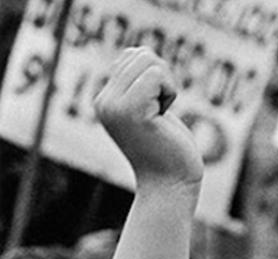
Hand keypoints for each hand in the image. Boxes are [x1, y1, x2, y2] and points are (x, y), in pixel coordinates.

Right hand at [94, 48, 201, 187]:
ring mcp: (114, 106)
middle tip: (162, 110)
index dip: (157, 74)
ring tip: (161, 114)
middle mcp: (104, 102)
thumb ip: (142, 85)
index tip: (158, 106)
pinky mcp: (131, 112)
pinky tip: (164, 117)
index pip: (131, 56)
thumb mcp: (152, 111)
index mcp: (106, 101)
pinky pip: (156, 75)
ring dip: (167, 85)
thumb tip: (141, 52)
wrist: (170, 185)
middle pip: (140, 54)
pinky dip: (170, 92)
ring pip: (148, 60)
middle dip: (164, 77)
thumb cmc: (170, 152)